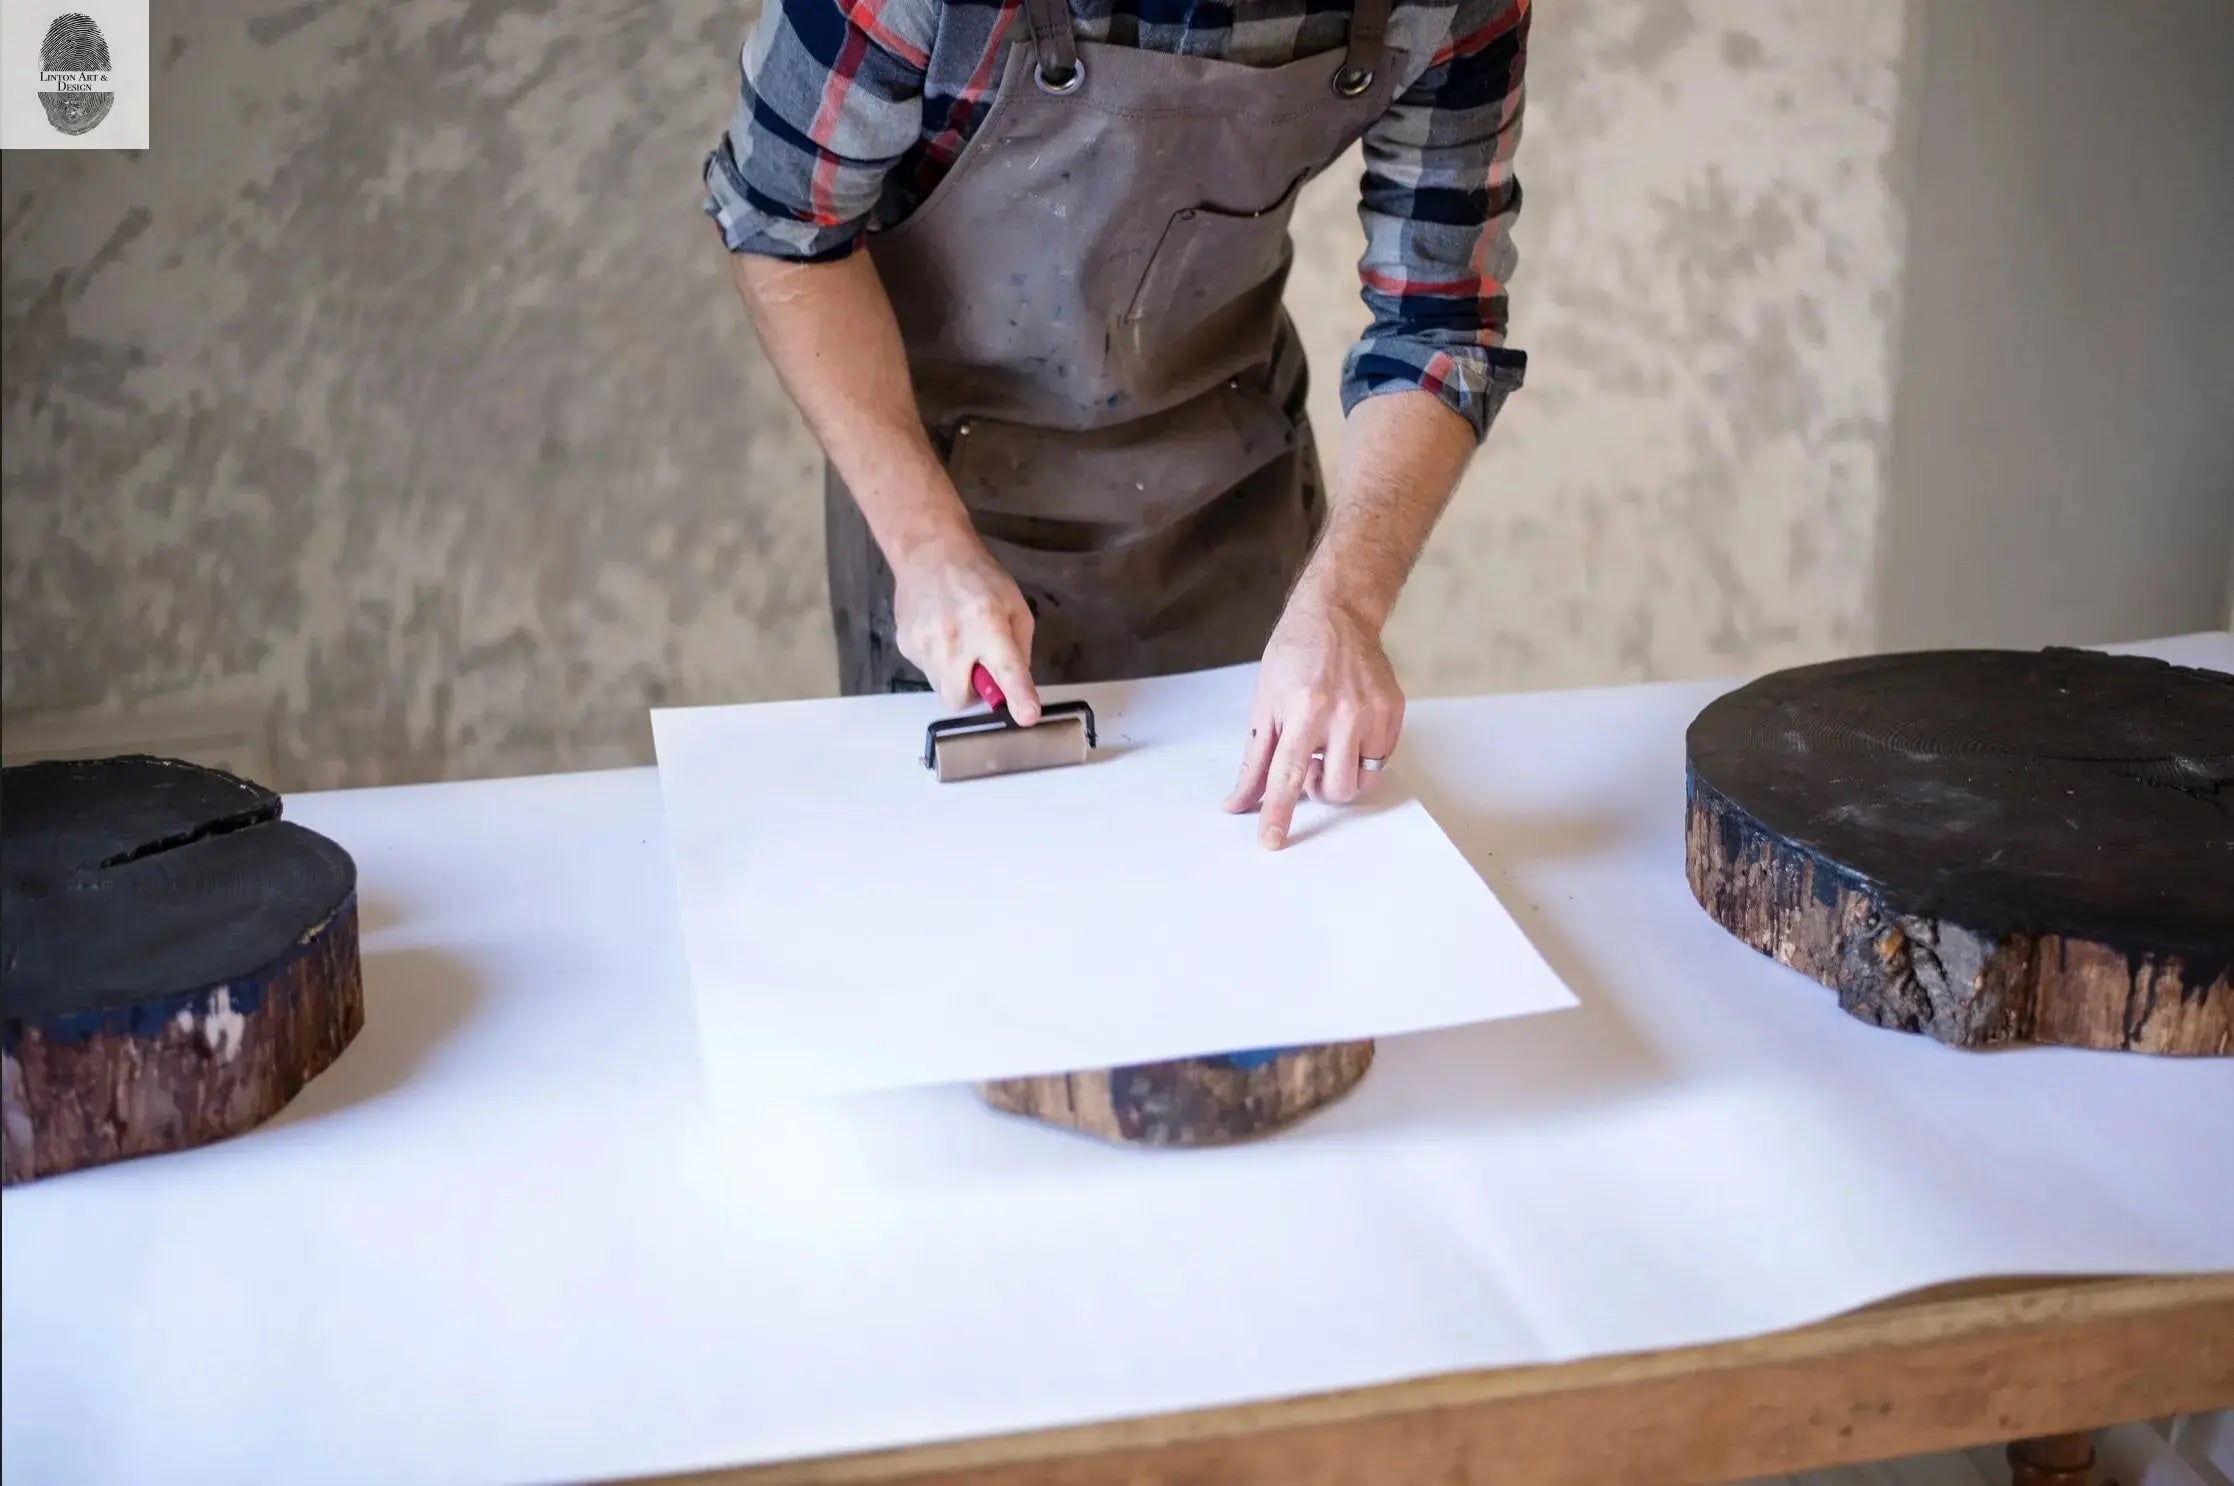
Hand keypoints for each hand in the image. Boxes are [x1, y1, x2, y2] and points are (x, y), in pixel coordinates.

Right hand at [891, 532, 1042, 723]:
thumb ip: (1019, 648)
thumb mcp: (1015, 605)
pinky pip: (928, 672)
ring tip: (959, 642)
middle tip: (981, 668)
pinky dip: (940, 662)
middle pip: (961, 698)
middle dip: (974, 693)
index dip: (1017, 694)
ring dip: (956, 676)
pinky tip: (941, 633)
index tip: (1026, 715)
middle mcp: (953, 638)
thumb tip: (1016, 685)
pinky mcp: (906, 646)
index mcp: (988, 624)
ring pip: (942, 688)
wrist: (928, 552)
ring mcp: (923, 644)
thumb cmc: (978, 577)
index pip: (1005, 668)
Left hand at [1223, 593, 1403, 849]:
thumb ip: (1255, 759)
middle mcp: (1344, 713)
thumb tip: (1239, 803)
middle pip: (1334, 789)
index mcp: (1304, 710)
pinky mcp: (1394, 711)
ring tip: (1329, 745)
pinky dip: (1361, 756)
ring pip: (1361, 781)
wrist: (1336, 617)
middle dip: (1317, 788)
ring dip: (1341, 774)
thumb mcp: (1264, 704)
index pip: (1286, 775)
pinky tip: (1349, 730)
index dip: (1278, 813)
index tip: (1272, 841)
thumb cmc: (1294, 655)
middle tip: (1308, 761)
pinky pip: (1379, 760)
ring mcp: (1374, 712)